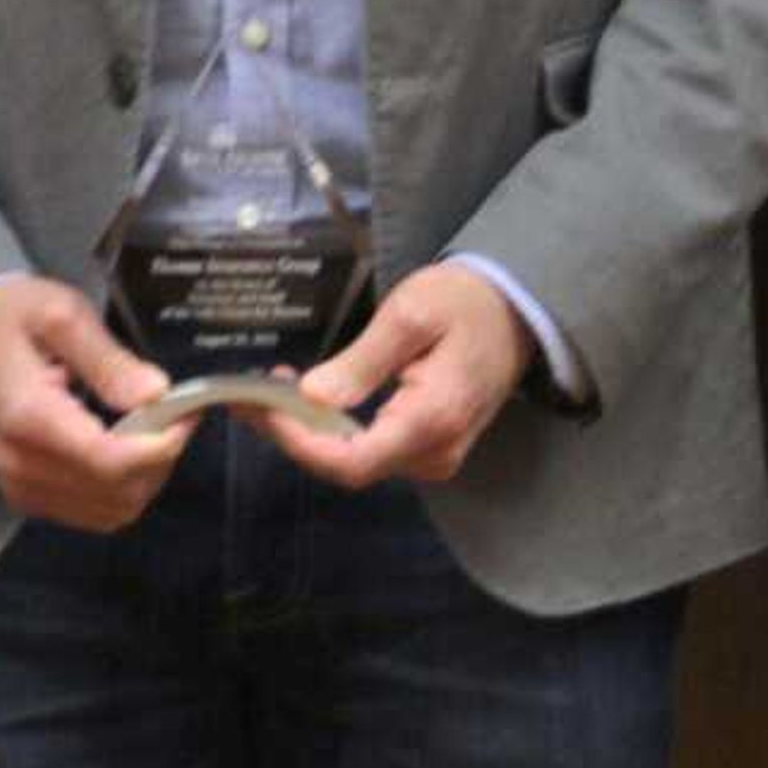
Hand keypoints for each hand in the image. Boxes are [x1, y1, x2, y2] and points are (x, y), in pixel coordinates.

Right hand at [0, 275, 191, 532]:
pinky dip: (122, 489)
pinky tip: (125, 449)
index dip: (162, 444)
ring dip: (145, 477)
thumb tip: (156, 394)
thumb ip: (108, 359)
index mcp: (29, 418)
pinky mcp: (25, 496)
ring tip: (150, 429)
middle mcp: (21, 465)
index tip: (186, 411)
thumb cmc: (7, 317)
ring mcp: (20, 487)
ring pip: (112, 511)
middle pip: (118, 493)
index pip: (111, 461)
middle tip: (173, 414)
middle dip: (160, 458)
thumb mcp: (60, 315)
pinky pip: (92, 513)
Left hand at [263, 264, 532, 487]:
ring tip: (273, 389)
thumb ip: (362, 361)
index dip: (298, 442)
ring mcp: (434, 455)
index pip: (351, 460)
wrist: (516, 308)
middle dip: (293, 433)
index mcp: (431, 421)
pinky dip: (333, 430)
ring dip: (309, 432)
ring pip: (356, 461)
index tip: (258, 408)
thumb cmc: (464, 302)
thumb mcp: (411, 315)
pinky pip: (372, 450)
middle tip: (251, 393)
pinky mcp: (429, 447)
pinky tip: (310, 400)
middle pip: (348, 465)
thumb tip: (313, 398)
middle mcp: (434, 453)